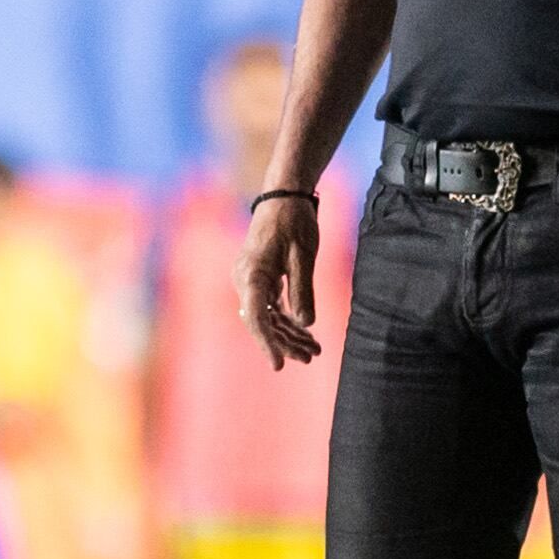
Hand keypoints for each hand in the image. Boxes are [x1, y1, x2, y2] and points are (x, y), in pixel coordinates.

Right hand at [240, 195, 320, 367]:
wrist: (284, 194)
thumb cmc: (294, 220)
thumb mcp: (303, 255)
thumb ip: (303, 290)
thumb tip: (305, 324)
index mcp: (251, 274)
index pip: (257, 318)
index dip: (268, 344)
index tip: (280, 365)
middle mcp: (245, 279)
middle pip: (262, 322)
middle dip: (286, 343)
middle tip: (312, 357)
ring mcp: (250, 280)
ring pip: (267, 317)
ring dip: (289, 334)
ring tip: (314, 350)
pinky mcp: (259, 278)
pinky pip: (270, 306)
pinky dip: (287, 319)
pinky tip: (305, 332)